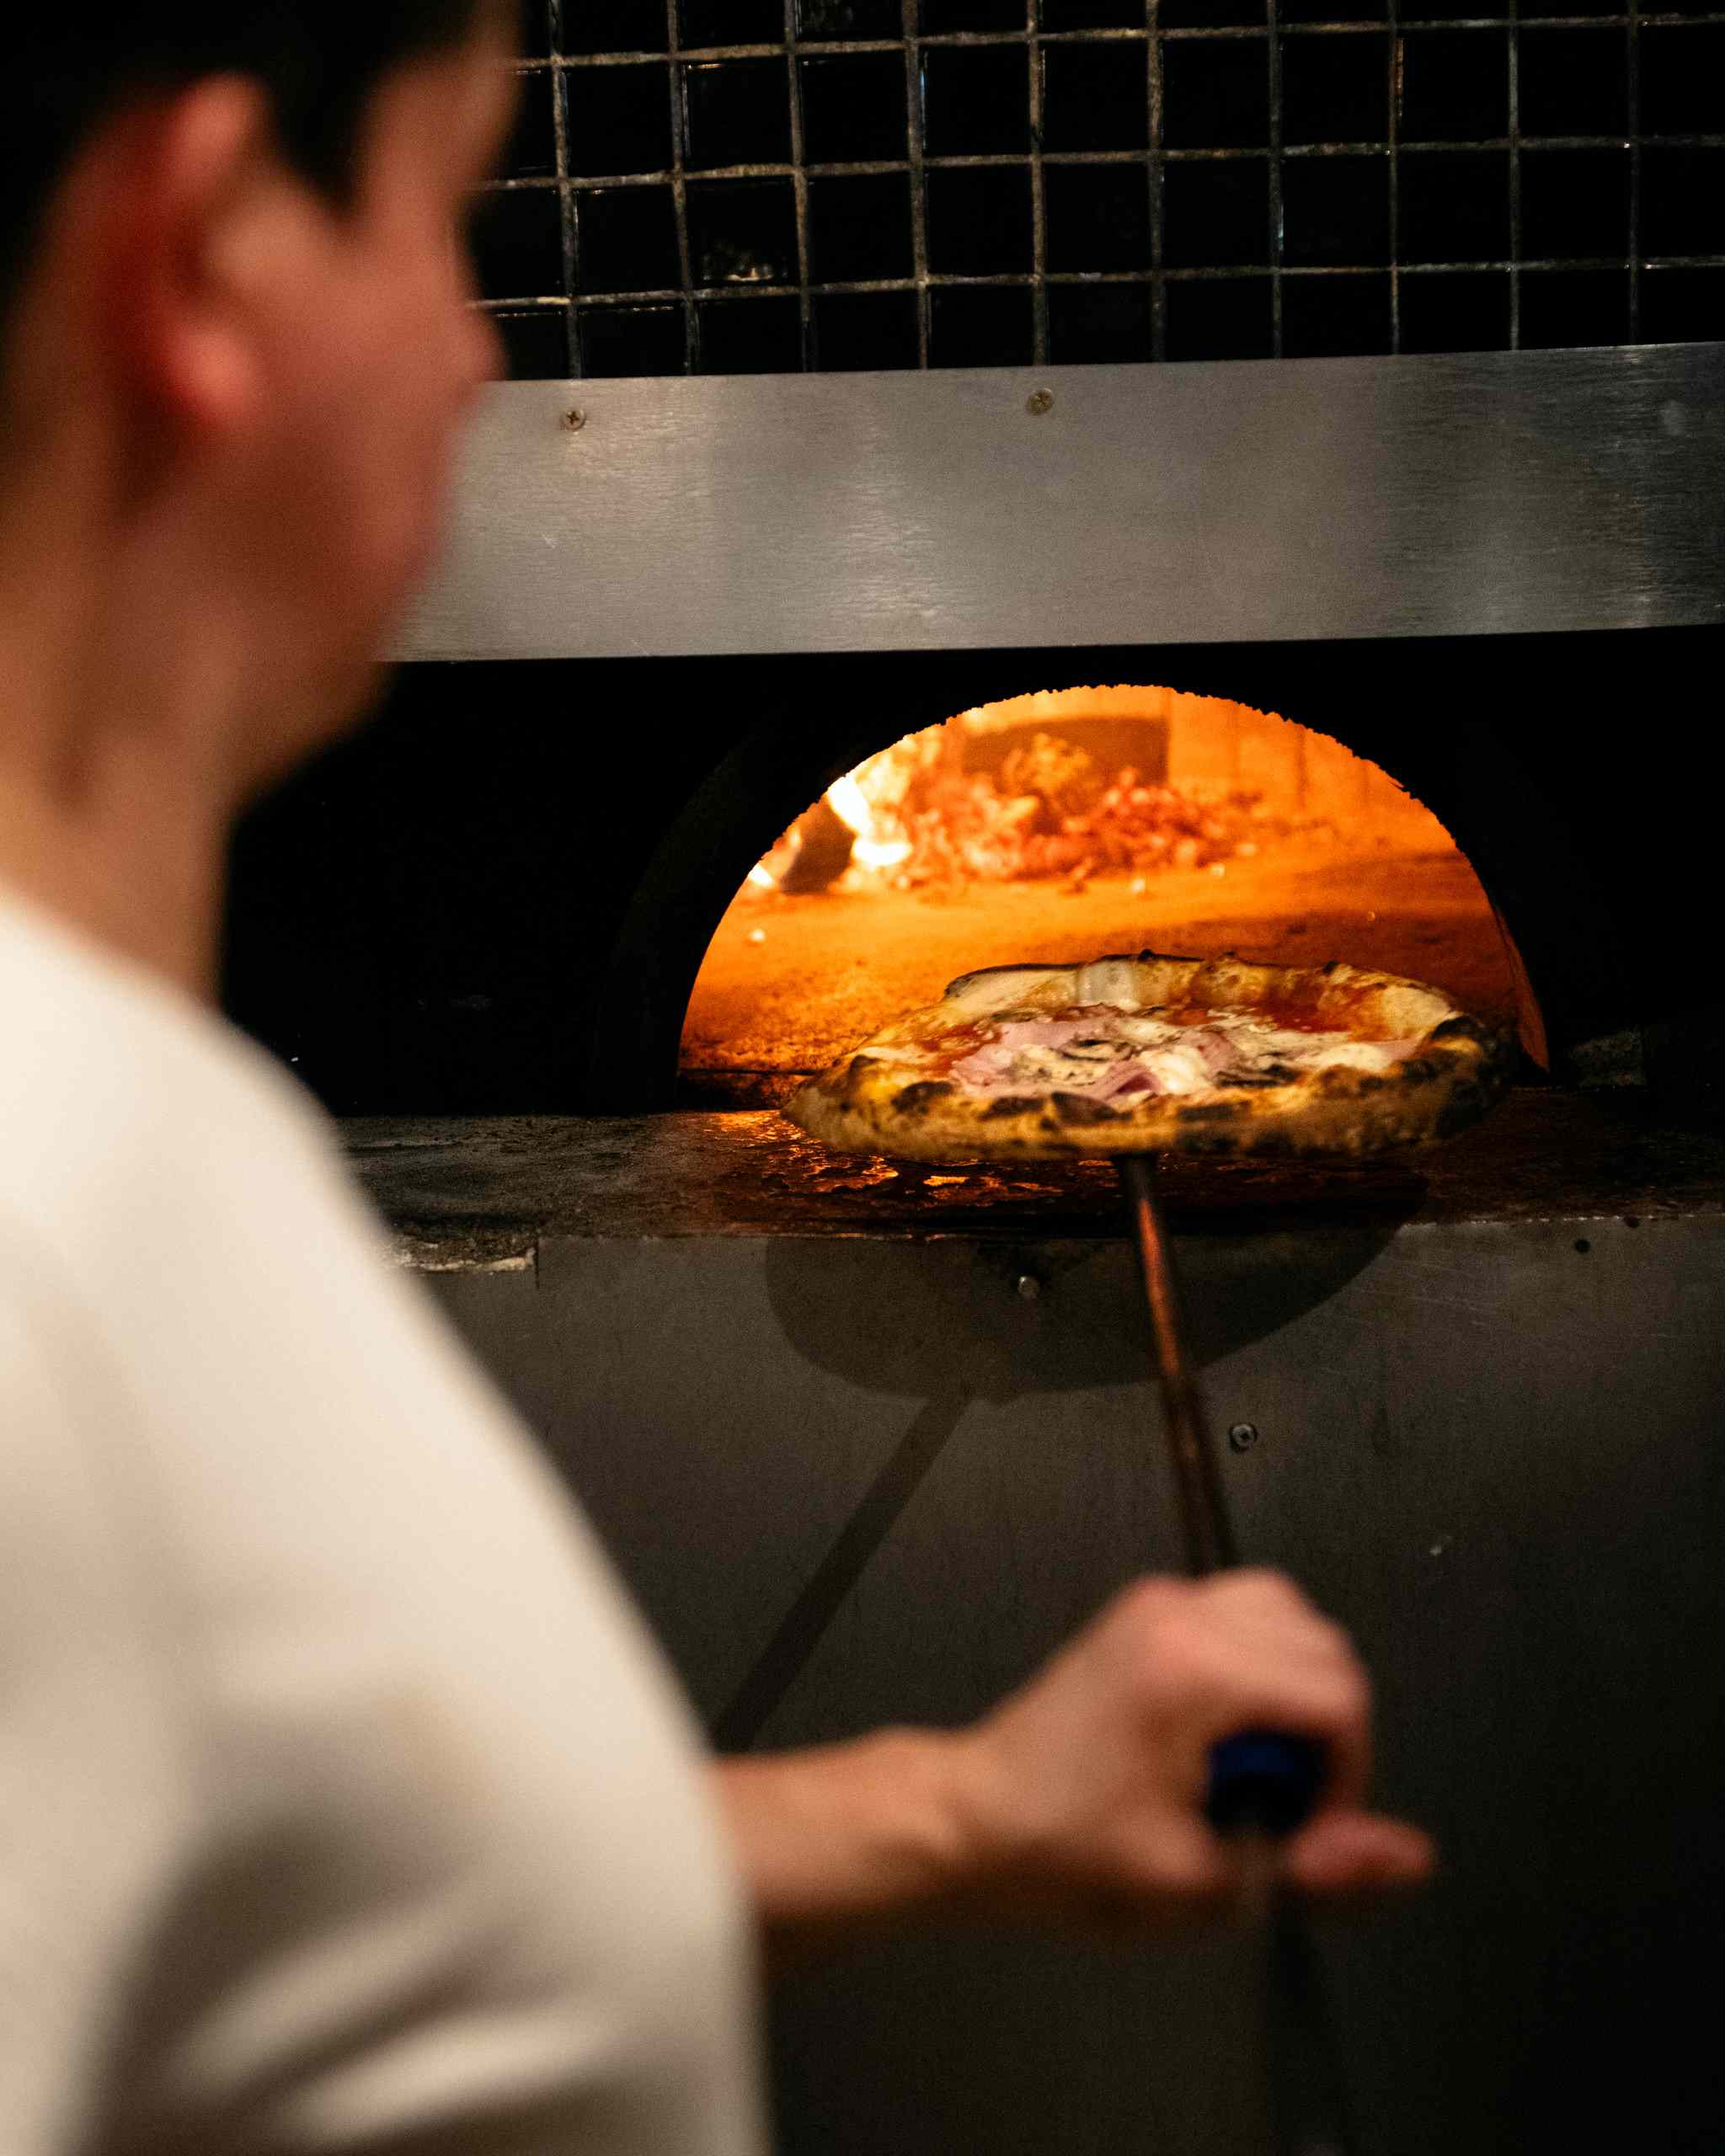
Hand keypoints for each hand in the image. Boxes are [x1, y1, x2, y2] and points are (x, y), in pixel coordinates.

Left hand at [942, 1569, 1432, 1937]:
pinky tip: (1228, 1736)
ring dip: (1301, 1694)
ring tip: (1260, 1769)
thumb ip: (1318, 1870)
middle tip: (1289, 1807)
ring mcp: (1160, 1604)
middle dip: (1330, 1735)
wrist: (976, 1821)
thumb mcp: (1205, 1886)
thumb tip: (1410, 1855)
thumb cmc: (1069, 1856)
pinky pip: (1245, 1616)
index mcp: (1193, 1669)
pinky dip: (1263, 1669)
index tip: (1313, 1833)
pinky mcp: (1147, 1613)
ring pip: (1291, 1619)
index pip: (1338, 1696)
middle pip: (1325, 1648)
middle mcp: (1180, 1615)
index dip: (1350, 1776)